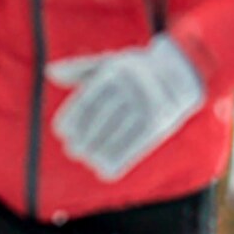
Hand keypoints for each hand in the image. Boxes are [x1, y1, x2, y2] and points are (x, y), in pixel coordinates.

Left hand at [48, 35, 204, 181]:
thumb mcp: (110, 62)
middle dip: (84, 137)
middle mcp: (132, 86)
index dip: (73, 118)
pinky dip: (117, 160)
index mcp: (117, 71)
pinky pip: (134, 145)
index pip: (89, 99)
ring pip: (117, 133)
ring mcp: (148, 104)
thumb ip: (80, 68)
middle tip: (73, 150)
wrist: (183, 70)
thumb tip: (50, 72)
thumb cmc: (136, 70)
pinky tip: (103, 171)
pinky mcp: (159, 123)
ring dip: (98, 151)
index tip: (62, 133)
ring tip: (88, 159)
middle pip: (101, 118)